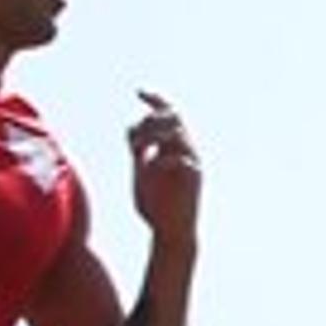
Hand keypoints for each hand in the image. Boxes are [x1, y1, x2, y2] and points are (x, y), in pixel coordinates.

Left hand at [127, 91, 200, 242]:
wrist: (170, 233)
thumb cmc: (156, 206)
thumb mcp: (142, 173)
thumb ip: (139, 151)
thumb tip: (131, 129)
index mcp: (172, 148)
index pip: (169, 114)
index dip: (156, 99)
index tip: (139, 91)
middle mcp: (185, 151)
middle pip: (173, 118)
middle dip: (150, 122)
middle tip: (134, 142)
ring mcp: (192, 163)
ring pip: (178, 133)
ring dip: (154, 135)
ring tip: (137, 150)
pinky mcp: (194, 179)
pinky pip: (181, 159)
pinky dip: (163, 159)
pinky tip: (151, 167)